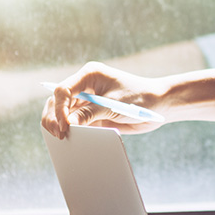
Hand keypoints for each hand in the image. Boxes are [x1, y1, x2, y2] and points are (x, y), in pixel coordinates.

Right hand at [41, 62, 165, 137]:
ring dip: (59, 124)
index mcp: (89, 75)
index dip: (59, 108)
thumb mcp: (113, 106)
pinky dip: (70, 130)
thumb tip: (67, 124)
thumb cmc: (141, 98)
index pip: (63, 90)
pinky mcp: (91, 113)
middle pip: (57, 101)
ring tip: (62, 138)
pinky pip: (75, 122)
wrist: (160, 105)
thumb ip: (89, 114)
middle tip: (58, 134)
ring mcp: (87, 100)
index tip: (65, 125)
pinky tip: (70, 139)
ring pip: (62, 112)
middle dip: (54, 117)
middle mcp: (84, 85)